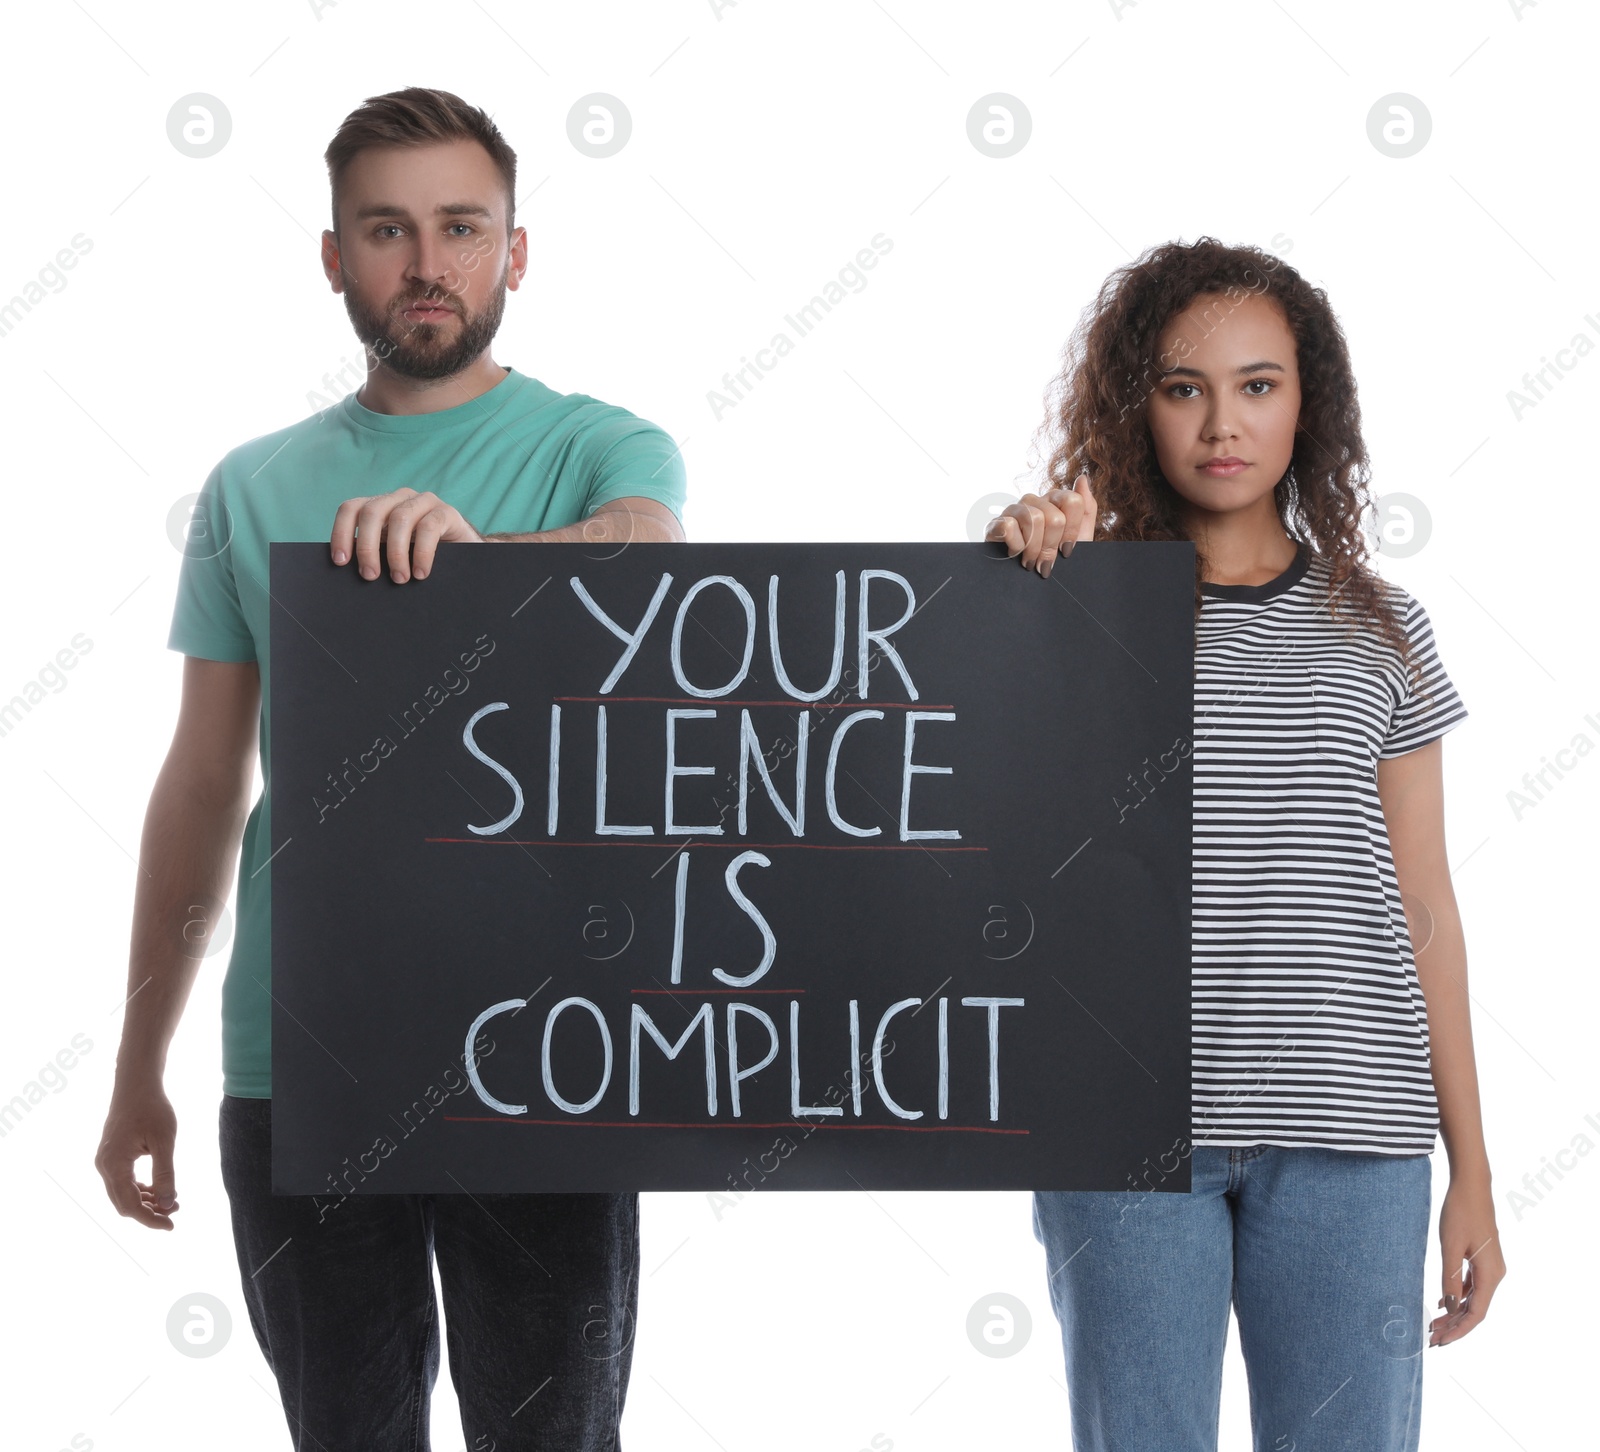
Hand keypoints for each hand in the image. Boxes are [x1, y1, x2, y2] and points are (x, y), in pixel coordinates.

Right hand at [95, 1080, 179, 1230]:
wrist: (137, 1085)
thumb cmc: (152, 1109)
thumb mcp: (164, 1142)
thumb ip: (165, 1174)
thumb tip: (167, 1204)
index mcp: (114, 1165)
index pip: (130, 1205)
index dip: (150, 1219)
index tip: (171, 1225)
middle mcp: (104, 1167)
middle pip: (123, 1204)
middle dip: (149, 1212)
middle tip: (175, 1213)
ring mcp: (106, 1162)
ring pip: (122, 1194)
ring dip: (146, 1202)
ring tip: (172, 1202)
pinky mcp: (112, 1157)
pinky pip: (123, 1182)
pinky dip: (140, 1189)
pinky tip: (160, 1190)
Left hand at [330, 487, 483, 582]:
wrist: (465, 557)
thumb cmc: (421, 559)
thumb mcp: (392, 555)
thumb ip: (374, 556)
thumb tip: (348, 575)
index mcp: (380, 507)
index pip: (351, 509)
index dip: (342, 532)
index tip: (341, 561)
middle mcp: (399, 499)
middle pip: (372, 512)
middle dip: (367, 546)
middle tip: (370, 576)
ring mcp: (424, 502)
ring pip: (400, 518)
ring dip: (396, 552)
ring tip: (399, 579)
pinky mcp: (447, 512)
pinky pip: (430, 527)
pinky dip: (422, 553)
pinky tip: (421, 573)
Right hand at [985, 473, 1097, 577]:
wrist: (1027, 584)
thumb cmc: (1053, 560)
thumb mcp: (1079, 539)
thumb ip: (1087, 508)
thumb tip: (1082, 478)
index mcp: (1055, 501)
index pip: (1073, 501)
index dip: (1072, 531)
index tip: (1066, 551)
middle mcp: (1035, 500)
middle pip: (1054, 517)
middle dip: (1051, 547)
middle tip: (1046, 563)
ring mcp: (1015, 509)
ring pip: (1033, 519)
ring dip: (1034, 549)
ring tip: (1030, 562)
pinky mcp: (997, 522)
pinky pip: (1010, 526)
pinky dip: (1016, 546)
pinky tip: (1015, 553)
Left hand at [1429, 1171, 1504, 1345]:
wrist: (1471, 1186)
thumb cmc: (1460, 1212)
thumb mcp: (1450, 1246)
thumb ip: (1450, 1277)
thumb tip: (1450, 1306)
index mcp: (1490, 1275)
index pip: (1476, 1313)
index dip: (1459, 1330)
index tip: (1440, 1342)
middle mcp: (1495, 1274)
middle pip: (1475, 1309)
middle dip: (1453, 1326)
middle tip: (1430, 1338)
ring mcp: (1491, 1267)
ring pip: (1473, 1298)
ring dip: (1454, 1312)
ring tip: (1432, 1324)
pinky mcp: (1483, 1259)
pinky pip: (1472, 1285)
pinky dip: (1458, 1296)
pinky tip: (1442, 1302)